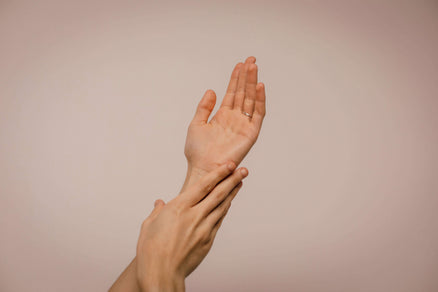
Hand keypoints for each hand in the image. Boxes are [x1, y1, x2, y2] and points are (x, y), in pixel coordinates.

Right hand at [136, 162, 247, 291]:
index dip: (218, 173)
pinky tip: (228, 204)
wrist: (161, 273)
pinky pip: (218, 221)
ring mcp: (203, 228)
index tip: (229, 165)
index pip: (204, 185)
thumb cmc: (151, 251)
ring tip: (240, 182)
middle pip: (218, 193)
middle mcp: (194, 215)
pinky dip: (224, 210)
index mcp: (179, 207)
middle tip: (243, 169)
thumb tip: (160, 204)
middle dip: (232, 179)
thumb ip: (157, 212)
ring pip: (222, 206)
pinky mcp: (208, 241)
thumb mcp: (149, 226)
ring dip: (232, 193)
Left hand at [182, 56, 265, 190]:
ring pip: (251, 100)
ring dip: (253, 83)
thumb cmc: (197, 152)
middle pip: (243, 93)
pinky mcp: (250, 134)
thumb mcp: (196, 124)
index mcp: (223, 116)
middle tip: (251, 60)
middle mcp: (235, 119)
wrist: (203, 168)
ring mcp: (243, 125)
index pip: (232, 93)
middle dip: (247, 76)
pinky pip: (257, 114)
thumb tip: (211, 90)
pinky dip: (260, 100)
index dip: (236, 78)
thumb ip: (204, 107)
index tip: (240, 64)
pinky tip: (259, 87)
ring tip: (254, 67)